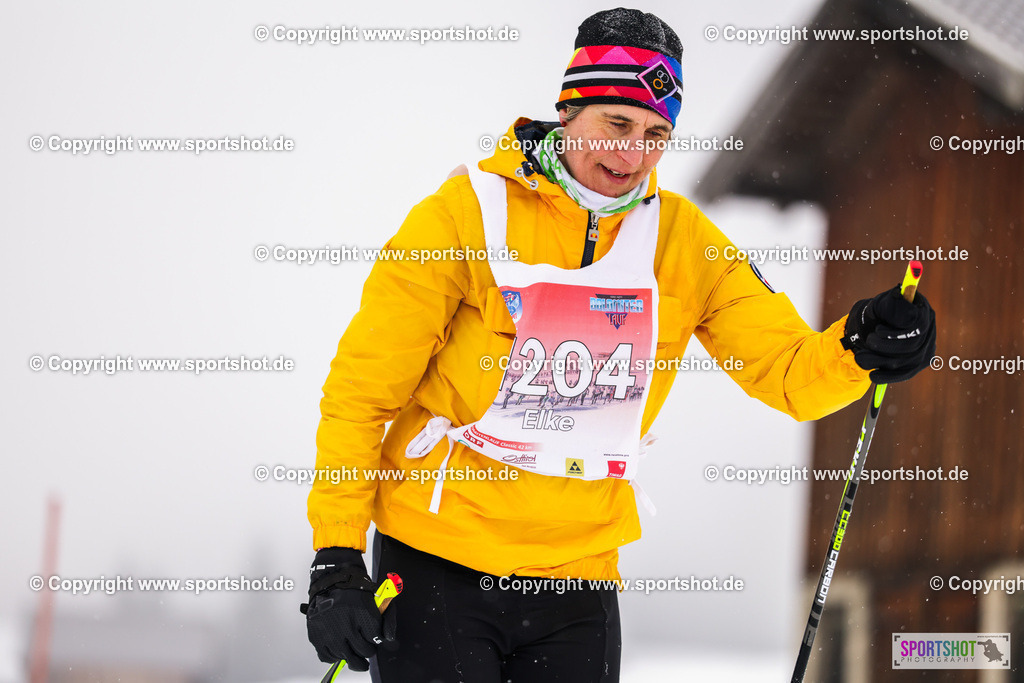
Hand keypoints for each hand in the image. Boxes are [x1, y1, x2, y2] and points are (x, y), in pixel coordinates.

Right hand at [300, 547, 395, 669]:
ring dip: (353, 656)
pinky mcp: (317, 637)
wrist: (331, 580)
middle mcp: (347, 625)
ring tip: (353, 649)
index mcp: (363, 614)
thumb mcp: (376, 598)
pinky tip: (339, 648)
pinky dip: (335, 656)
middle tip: (365, 644)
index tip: (373, 634)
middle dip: (368, 649)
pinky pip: (329, 657)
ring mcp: (331, 633)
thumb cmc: (355, 589)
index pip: (376, 639)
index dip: (376, 638)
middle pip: (364, 652)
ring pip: (348, 658)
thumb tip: (389, 638)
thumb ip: (388, 618)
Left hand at [842, 285, 935, 383]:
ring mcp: (925, 349)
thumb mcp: (880, 304)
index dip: (896, 332)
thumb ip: (892, 305)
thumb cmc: (876, 313)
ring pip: (906, 361)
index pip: (917, 326)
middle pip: (912, 346)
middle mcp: (928, 330)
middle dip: (885, 346)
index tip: (877, 330)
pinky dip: (887, 376)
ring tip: (860, 356)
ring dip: (880, 360)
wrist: (869, 328)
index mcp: (922, 311)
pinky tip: (873, 375)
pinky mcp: (917, 365)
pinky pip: (905, 374)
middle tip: (868, 341)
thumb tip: (908, 314)